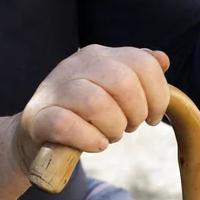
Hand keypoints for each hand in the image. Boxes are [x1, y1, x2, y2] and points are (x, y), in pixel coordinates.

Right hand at [15, 45, 170, 172]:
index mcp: (100, 55)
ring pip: (96, 102)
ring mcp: (54, 89)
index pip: (144, 63)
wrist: (40, 133)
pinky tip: (96, 144)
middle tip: (130, 126)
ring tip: (111, 135)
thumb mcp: (115, 89)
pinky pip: (66, 125)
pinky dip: (89, 139)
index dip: (158, 94)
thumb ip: (140, 73)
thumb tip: (162, 59)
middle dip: (136, 112)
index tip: (154, 116)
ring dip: (113, 127)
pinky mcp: (37, 117)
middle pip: (124, 82)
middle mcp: (76, 64)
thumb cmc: (87, 112)